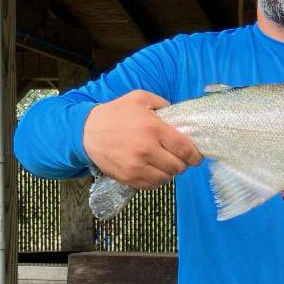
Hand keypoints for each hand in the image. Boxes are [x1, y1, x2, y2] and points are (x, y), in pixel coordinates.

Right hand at [82, 90, 201, 188]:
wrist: (87, 131)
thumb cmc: (116, 113)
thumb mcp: (140, 98)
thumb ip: (163, 104)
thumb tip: (180, 117)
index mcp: (153, 128)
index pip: (184, 149)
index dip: (195, 155)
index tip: (196, 156)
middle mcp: (146, 150)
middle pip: (178, 167)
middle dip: (182, 163)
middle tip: (178, 157)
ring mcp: (136, 166)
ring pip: (166, 178)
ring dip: (169, 172)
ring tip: (164, 163)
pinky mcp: (128, 178)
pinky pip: (152, 185)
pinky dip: (156, 179)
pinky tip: (152, 169)